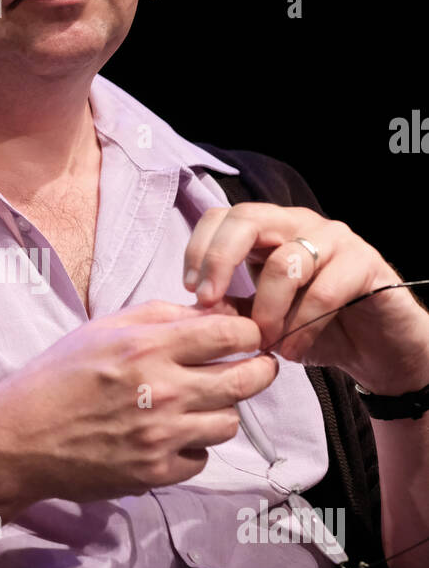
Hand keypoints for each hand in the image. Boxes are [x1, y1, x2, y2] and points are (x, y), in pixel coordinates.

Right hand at [0, 299, 278, 502]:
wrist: (20, 437)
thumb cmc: (58, 376)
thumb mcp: (103, 329)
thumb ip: (161, 316)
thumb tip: (213, 312)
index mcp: (149, 347)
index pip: (232, 333)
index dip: (249, 332)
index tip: (248, 336)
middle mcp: (163, 391)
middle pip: (246, 380)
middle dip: (259, 370)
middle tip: (256, 368)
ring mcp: (162, 436)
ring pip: (229, 422)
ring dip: (220, 411)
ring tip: (199, 405)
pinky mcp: (156, 472)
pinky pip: (202, 458)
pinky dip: (193, 447)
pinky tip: (171, 436)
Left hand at [183, 203, 428, 394]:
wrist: (375, 349)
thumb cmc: (314, 330)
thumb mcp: (262, 322)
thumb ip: (231, 310)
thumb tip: (194, 311)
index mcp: (268, 232)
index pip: (223, 216)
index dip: (200, 249)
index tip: (191, 292)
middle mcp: (299, 225)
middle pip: (248, 218)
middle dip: (220, 261)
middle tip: (208, 303)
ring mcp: (334, 239)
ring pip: (286, 261)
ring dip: (267, 309)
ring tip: (264, 343)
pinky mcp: (364, 263)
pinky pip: (325, 291)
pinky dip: (303, 326)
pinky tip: (294, 351)